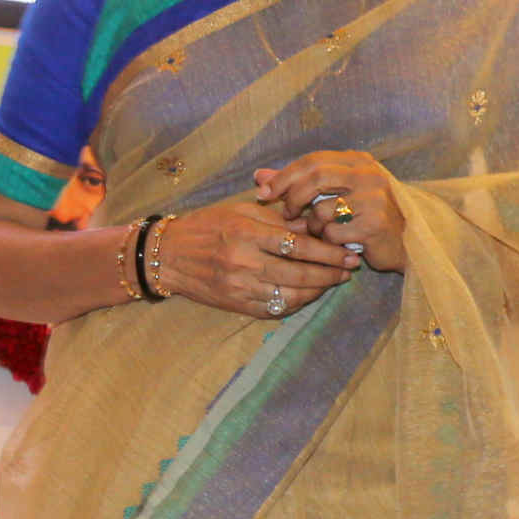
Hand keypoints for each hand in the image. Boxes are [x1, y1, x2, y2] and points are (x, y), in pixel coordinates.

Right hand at [147, 195, 360, 319]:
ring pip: (291, 293)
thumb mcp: (240, 210)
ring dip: (318, 289)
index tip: (348, 252)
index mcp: (246, 232)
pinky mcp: (236, 305)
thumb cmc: (208, 226)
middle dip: (330, 272)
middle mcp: (244, 261)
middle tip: (350, 268)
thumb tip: (315, 224)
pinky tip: (310, 294)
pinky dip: (297, 302)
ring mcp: (240, 287)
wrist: (168, 255)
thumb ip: (278, 219)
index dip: (327, 251)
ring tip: (334, 281)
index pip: (297, 244)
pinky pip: (275, 308)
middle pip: (299, 272)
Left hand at [253, 151, 405, 273]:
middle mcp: (369, 175)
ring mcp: (374, 199)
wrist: (407, 244)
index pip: (313, 160)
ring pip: (322, 209)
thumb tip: (259, 176)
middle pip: (315, 177)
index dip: (284, 176)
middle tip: (285, 214)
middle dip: (292, 197)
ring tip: (321, 232)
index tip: (263, 192)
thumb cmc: (365, 216)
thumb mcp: (334, 193)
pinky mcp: (374, 224)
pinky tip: (337, 243)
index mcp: (359, 161)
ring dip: (312, 226)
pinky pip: (333, 233)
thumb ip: (298, 183)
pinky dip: (328, 241)